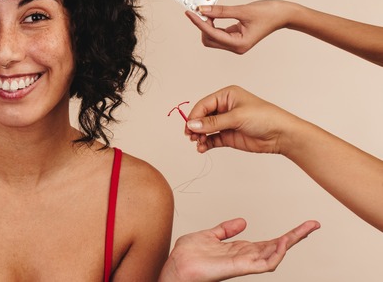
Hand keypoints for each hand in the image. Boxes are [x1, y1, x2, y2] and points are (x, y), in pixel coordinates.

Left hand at [160, 218, 319, 281]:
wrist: (176, 266)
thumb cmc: (188, 255)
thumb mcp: (209, 235)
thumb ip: (226, 230)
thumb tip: (243, 221)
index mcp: (240, 249)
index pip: (270, 241)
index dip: (287, 234)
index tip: (304, 225)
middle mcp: (246, 257)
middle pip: (277, 246)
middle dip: (296, 236)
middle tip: (314, 224)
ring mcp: (244, 263)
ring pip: (274, 255)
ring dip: (289, 243)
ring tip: (304, 230)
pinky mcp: (239, 268)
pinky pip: (262, 264)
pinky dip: (274, 255)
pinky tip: (282, 244)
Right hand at [184, 85, 304, 154]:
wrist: (282, 135)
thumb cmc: (265, 118)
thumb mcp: (237, 117)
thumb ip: (213, 122)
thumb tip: (192, 125)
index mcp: (226, 96)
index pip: (204, 105)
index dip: (194, 116)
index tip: (189, 127)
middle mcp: (224, 108)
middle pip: (202, 117)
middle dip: (196, 127)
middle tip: (191, 136)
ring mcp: (226, 123)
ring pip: (205, 129)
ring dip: (200, 137)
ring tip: (199, 144)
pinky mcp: (229, 136)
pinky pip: (212, 139)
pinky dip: (206, 144)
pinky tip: (203, 148)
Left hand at [185, 0, 292, 53]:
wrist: (284, 14)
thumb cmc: (269, 12)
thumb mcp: (243, 10)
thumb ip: (221, 11)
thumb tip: (202, 9)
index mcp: (239, 44)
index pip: (211, 34)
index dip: (198, 23)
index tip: (189, 12)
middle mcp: (236, 47)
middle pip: (209, 40)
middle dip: (202, 26)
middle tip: (200, 9)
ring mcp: (236, 43)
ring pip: (213, 37)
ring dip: (207, 25)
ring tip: (207, 10)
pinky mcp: (236, 38)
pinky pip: (219, 33)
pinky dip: (214, 24)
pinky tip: (213, 14)